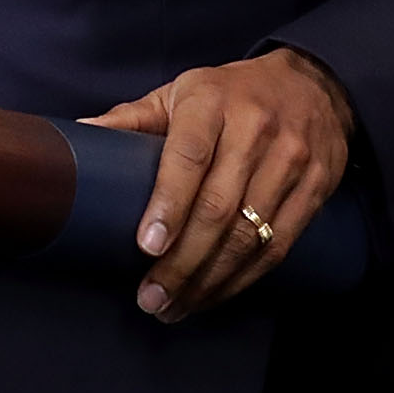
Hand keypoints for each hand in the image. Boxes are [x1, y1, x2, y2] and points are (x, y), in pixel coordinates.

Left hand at [84, 47, 352, 321]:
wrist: (313, 85)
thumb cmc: (229, 93)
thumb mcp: (180, 91)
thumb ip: (132, 117)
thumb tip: (78, 133)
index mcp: (211, 103)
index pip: (189, 157)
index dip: (168, 204)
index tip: (147, 246)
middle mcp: (255, 131)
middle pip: (219, 208)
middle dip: (183, 262)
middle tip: (152, 298)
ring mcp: (291, 161)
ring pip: (250, 234)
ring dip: (210, 280)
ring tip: (176, 307)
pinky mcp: (315, 190)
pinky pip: (278, 245)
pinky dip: (244, 278)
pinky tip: (215, 295)